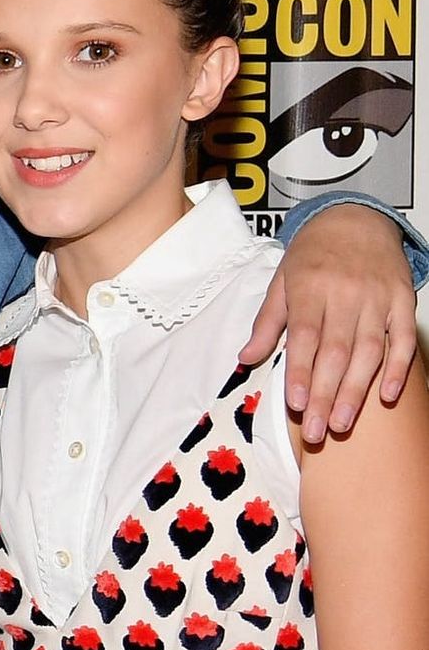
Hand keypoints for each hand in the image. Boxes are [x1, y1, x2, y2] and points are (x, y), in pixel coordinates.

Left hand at [240, 205, 416, 443]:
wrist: (357, 218)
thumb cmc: (313, 255)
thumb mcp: (282, 281)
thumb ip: (267, 322)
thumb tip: (245, 358)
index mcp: (311, 288)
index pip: (305, 337)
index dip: (300, 372)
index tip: (296, 405)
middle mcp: (346, 293)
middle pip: (336, 351)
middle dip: (326, 395)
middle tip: (317, 431)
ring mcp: (378, 297)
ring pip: (369, 351)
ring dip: (357, 391)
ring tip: (343, 424)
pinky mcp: (403, 300)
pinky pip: (403, 338)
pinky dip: (398, 368)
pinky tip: (387, 396)